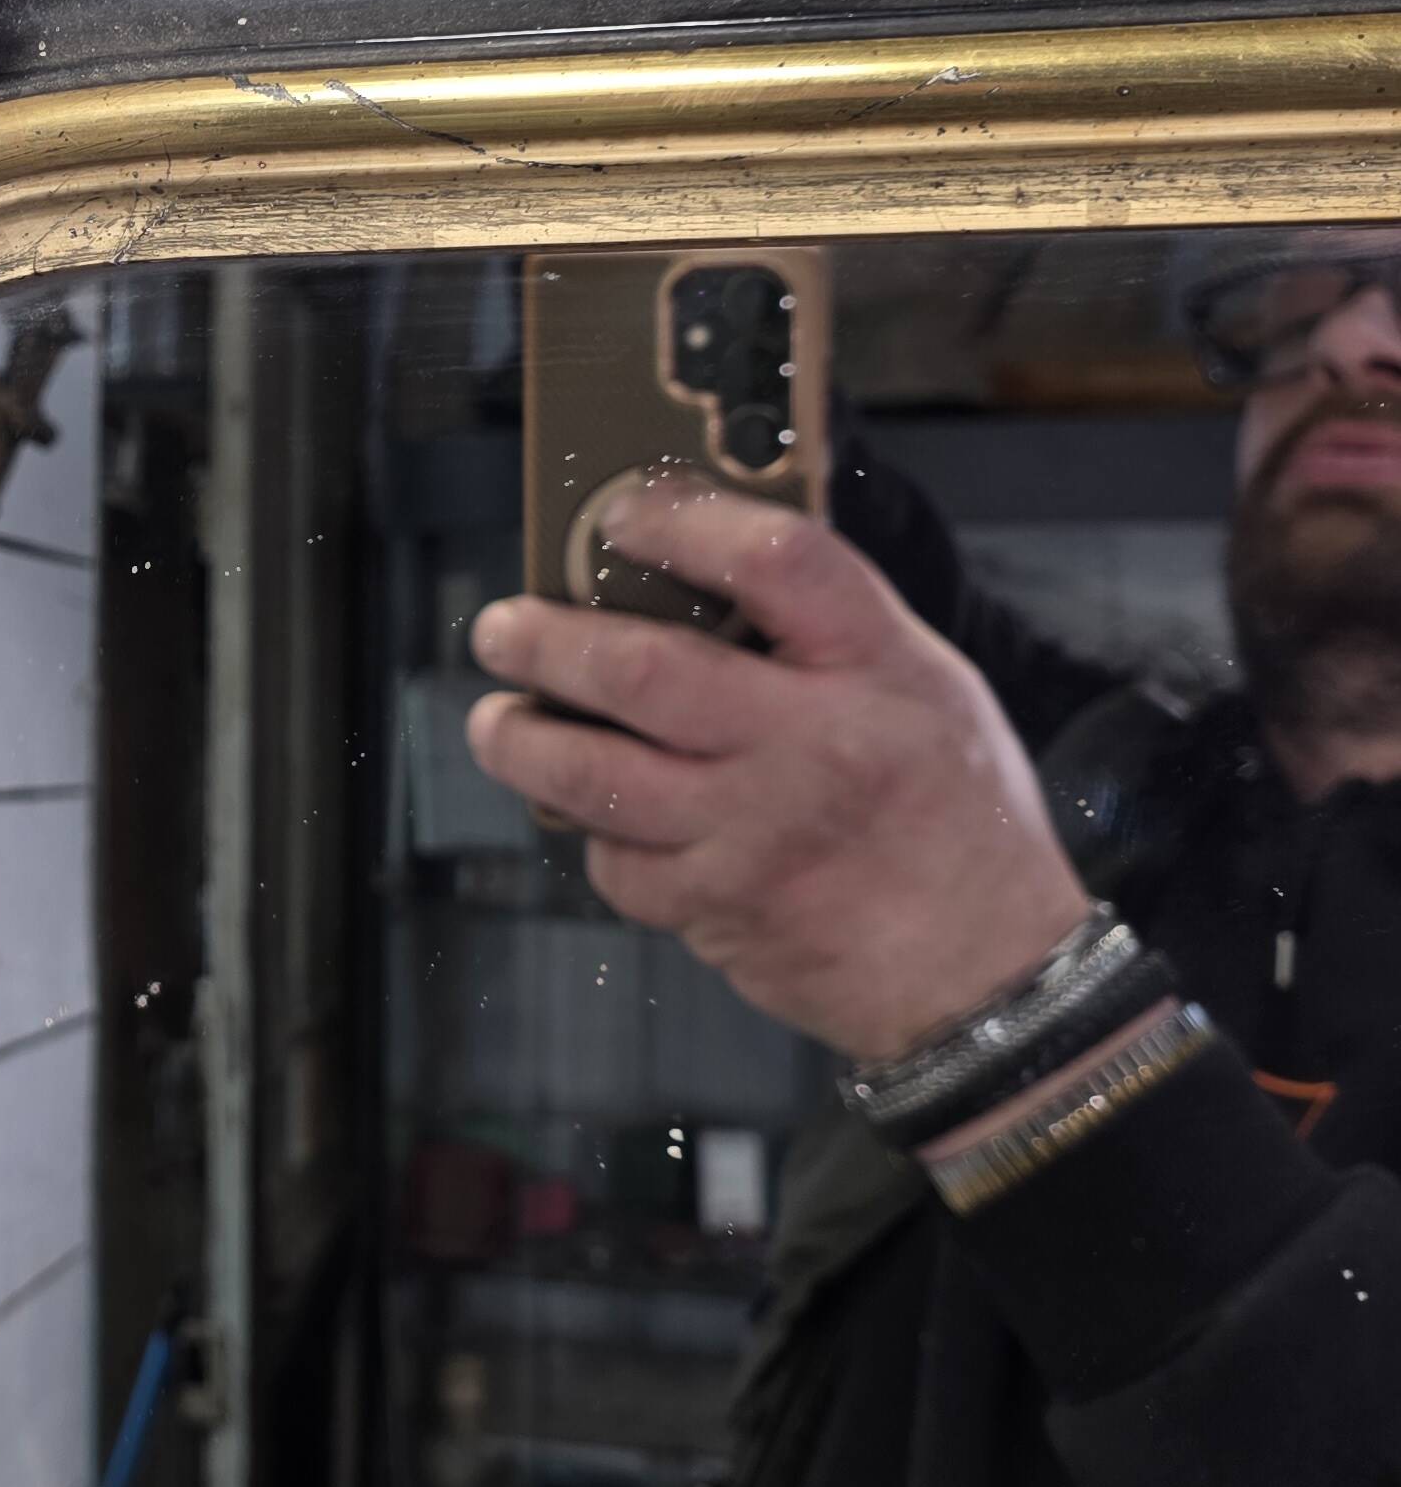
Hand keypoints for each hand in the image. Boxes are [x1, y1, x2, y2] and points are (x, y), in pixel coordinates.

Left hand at [462, 475, 1090, 1062]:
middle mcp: (814, 746)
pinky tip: (599, 812)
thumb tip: (698, 564)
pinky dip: (594, 830)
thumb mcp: (925, 686)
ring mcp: (758, 834)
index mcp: (880, 669)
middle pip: (643, 669)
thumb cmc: (956, 818)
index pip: (775, 560)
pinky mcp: (719, 908)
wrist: (987, 971)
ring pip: (596, 775)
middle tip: (503, 630)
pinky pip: (618, 858)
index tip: (622, 515)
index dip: (682, 521)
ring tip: (500, 720)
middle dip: (546, 641)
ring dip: (523, 741)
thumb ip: (827, 628)